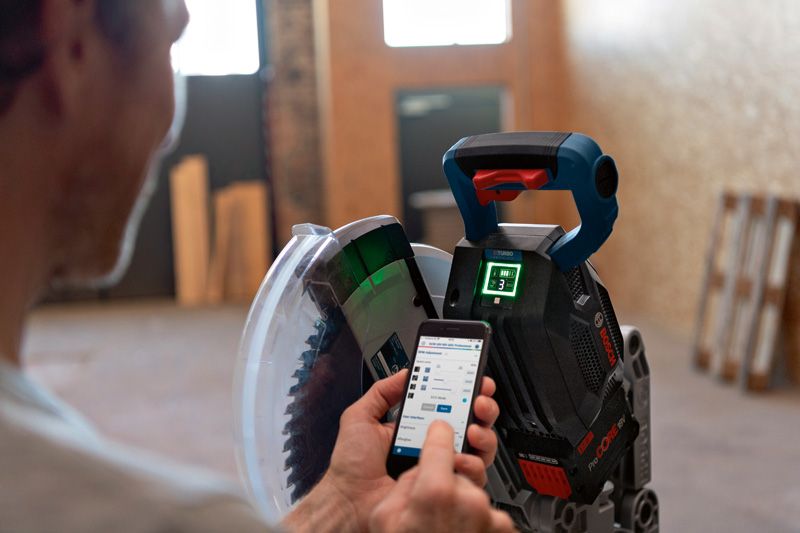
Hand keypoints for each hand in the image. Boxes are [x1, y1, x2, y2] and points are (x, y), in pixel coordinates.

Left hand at [283, 370, 500, 531]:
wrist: (349, 501)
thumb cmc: (352, 466)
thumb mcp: (361, 417)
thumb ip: (382, 392)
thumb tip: (406, 372)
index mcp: (416, 427)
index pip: (449, 404)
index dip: (466, 391)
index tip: (474, 379)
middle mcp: (433, 446)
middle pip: (472, 423)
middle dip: (482, 407)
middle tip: (479, 401)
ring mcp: (442, 468)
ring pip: (479, 449)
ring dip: (484, 434)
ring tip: (473, 429)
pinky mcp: (446, 489)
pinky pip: (472, 477)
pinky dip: (474, 465)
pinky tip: (461, 457)